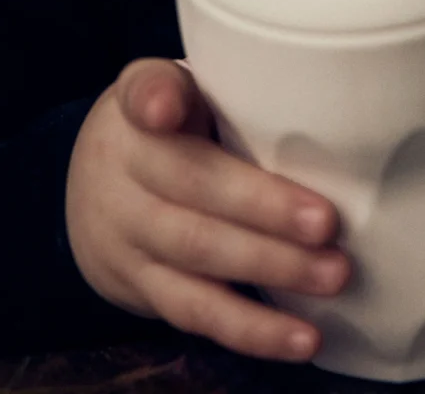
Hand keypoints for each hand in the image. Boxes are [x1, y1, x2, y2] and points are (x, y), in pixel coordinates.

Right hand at [66, 58, 349, 361]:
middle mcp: (121, 166)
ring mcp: (125, 232)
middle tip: (327, 223)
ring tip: (332, 276)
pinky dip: (252, 329)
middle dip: (262, 207)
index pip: (143, 91)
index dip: (154, 98)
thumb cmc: (169, 127)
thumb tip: (313, 98)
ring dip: (270, 269)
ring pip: (196, 254)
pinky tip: (301, 338)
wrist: (92, 189)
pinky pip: (195, 312)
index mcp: (137, 104)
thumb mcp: (180, 90)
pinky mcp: (137, 286)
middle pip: (189, 184)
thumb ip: (226, 85)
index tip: (167, 108)